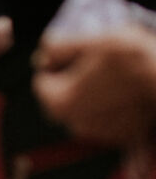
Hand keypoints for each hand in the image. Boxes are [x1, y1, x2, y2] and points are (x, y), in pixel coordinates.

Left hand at [33, 26, 155, 145]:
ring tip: (117, 75)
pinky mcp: (122, 137)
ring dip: (94, 92)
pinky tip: (129, 91)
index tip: (81, 54)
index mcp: (59, 102)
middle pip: (62, 95)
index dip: (58, 62)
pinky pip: (107, 117)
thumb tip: (42, 55)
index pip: (42, 79)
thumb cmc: (136, 59)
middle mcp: (74, 124)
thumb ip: (58, 47)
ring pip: (85, 106)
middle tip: (100, 62)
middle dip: (74, 79)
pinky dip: (112, 105)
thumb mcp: (93, 42)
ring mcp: (100, 134)